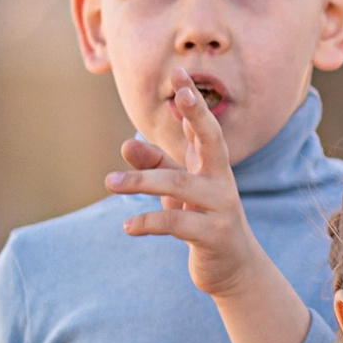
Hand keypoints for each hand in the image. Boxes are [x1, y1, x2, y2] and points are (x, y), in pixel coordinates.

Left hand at [103, 82, 310, 342]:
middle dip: (197, 115)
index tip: (179, 72)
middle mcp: (222, 181)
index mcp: (213, 167)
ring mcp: (221, 208)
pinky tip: (127, 226)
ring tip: (109, 184)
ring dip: (141, 181)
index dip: (192, 101)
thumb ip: (155, 166)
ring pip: (179, 184)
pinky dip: (148, 223)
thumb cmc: (201, 221)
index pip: (203, 127)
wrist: (233, 270)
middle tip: (180, 94)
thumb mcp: (176, 192)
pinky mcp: (213, 235)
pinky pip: (176, 223)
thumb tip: (126, 142)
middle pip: (211, 141)